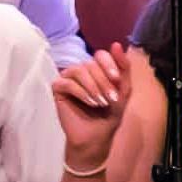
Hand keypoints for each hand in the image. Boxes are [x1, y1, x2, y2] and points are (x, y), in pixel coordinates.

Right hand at [53, 42, 132, 162]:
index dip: (109, 64)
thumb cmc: (110, 115)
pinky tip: (90, 103)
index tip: (117, 80)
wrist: (96, 137)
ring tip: (100, 102)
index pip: (101, 55)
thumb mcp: (123, 91)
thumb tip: (115, 44)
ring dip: (93, 86)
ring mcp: (69, 78)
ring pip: (78, 70)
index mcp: (97, 69)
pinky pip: (67, 82)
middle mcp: (82, 71)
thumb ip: (123, 68)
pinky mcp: (58, 89)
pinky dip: (81, 92)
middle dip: (103, 81)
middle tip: (110, 99)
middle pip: (91, 63)